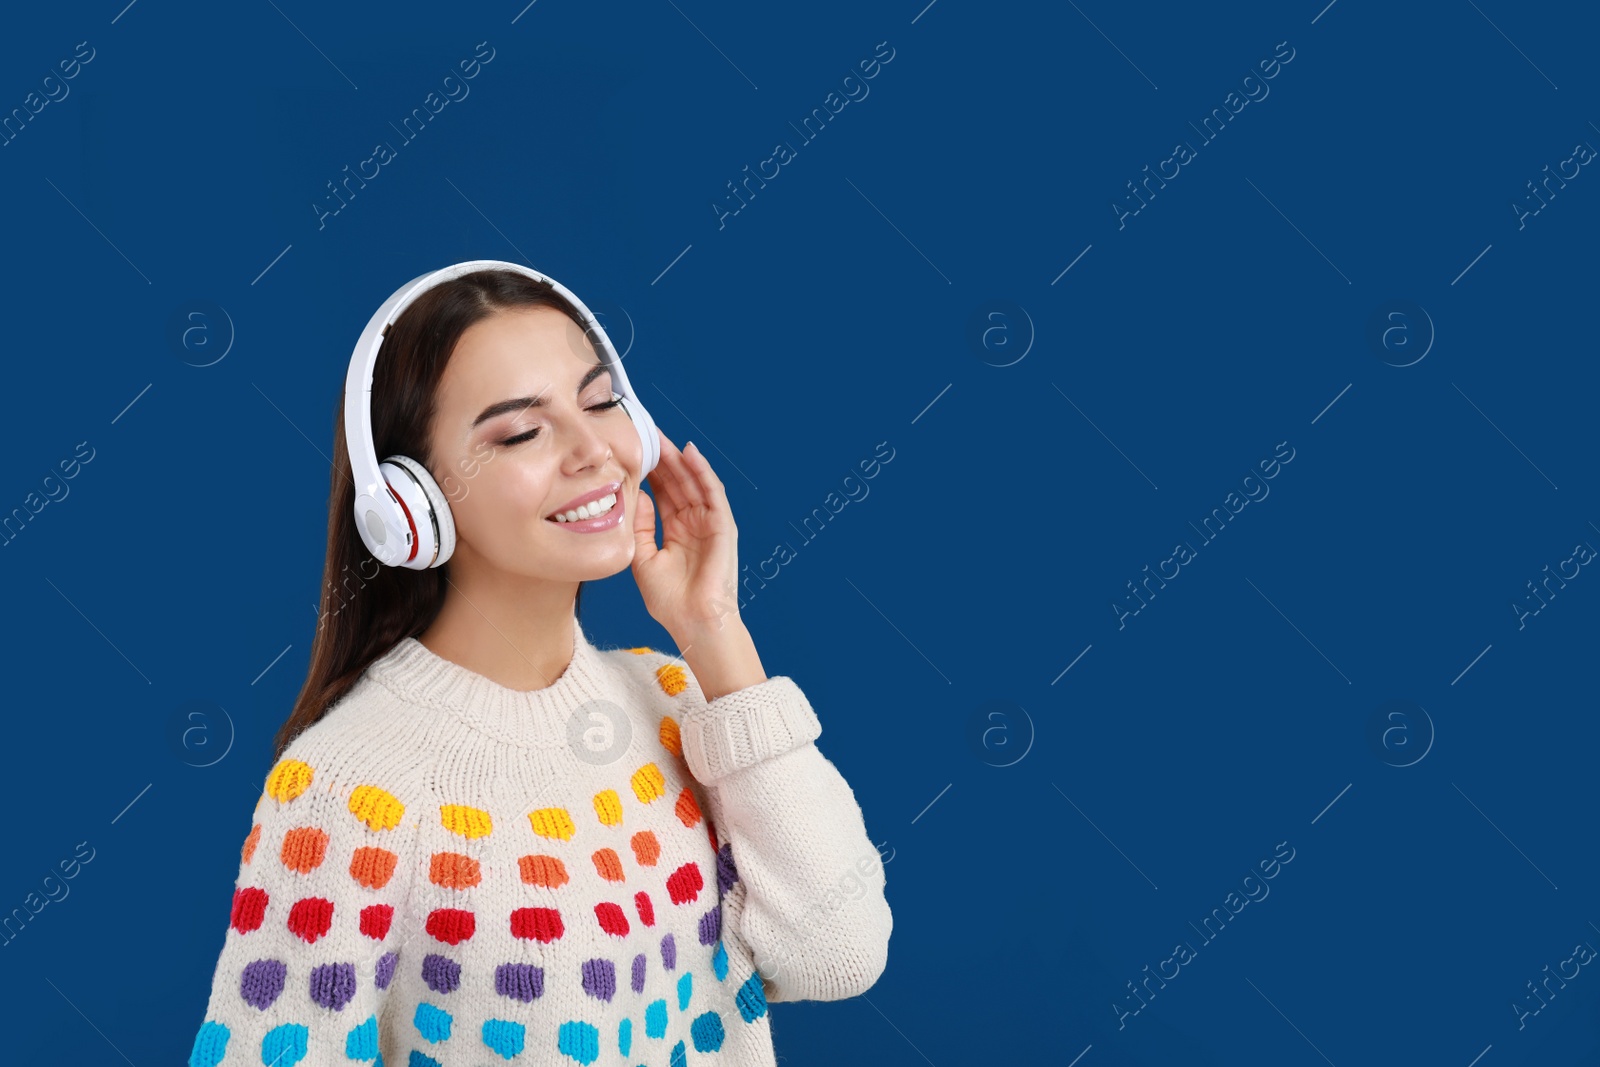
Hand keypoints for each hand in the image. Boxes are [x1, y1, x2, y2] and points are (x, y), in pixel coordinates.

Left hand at [632, 428, 741, 641]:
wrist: (694, 623)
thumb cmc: (670, 601)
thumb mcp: (643, 558)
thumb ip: (640, 526)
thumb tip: (636, 495)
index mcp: (676, 530)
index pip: (663, 492)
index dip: (649, 471)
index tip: (632, 450)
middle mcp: (694, 523)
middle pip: (678, 482)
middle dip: (662, 458)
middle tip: (645, 433)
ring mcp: (710, 523)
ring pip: (694, 482)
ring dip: (680, 459)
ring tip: (662, 437)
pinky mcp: (723, 526)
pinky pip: (713, 493)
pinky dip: (702, 472)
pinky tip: (690, 453)